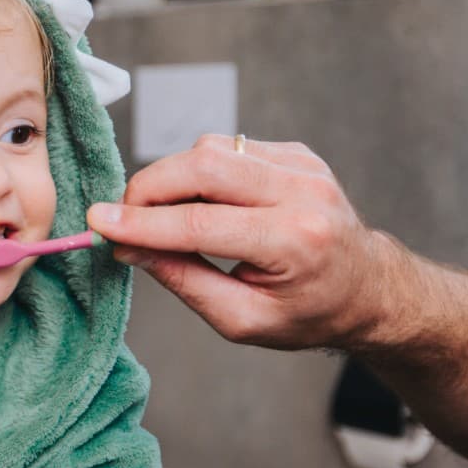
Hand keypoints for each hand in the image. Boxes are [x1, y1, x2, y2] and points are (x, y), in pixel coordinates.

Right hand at [87, 134, 410, 351]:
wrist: (368, 288)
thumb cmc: (307, 312)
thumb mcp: (243, 320)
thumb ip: (184, 280)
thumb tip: (129, 248)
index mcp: (294, 242)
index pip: (200, 222)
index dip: (142, 222)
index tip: (99, 222)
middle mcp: (303, 193)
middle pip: (205, 164)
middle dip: (149, 186)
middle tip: (123, 216)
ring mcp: (304, 166)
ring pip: (213, 148)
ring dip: (174, 178)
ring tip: (165, 216)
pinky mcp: (297, 152)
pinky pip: (231, 148)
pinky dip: (202, 172)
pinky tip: (205, 203)